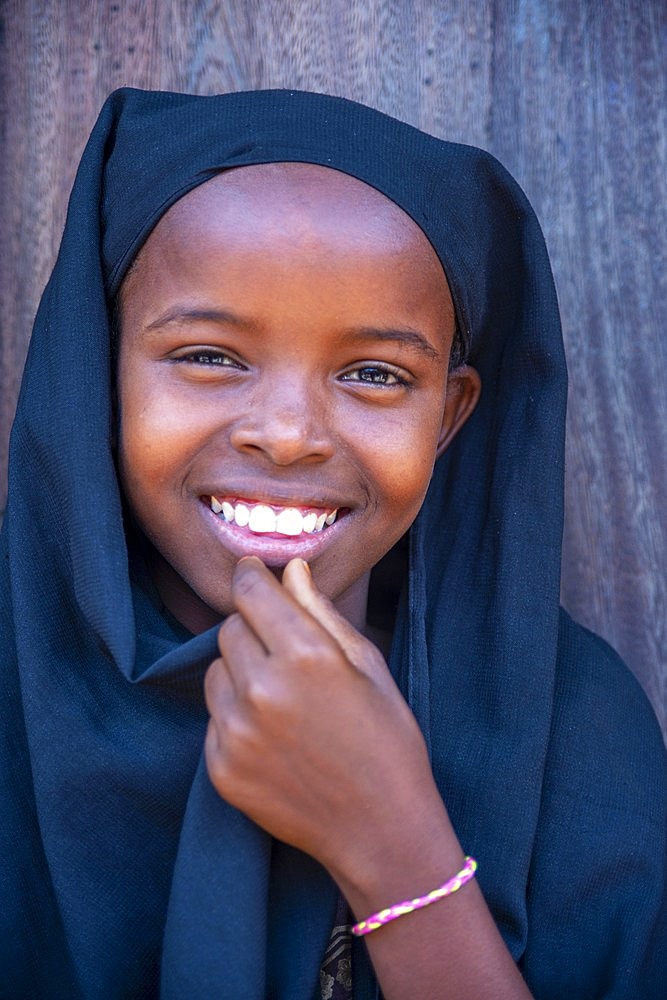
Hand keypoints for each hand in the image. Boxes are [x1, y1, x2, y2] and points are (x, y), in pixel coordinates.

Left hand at [203, 556, 435, 876]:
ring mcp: (236, 732)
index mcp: (306, 656)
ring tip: (282, 698)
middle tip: (286, 652)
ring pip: (215, 671)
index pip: (251, 592)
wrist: (381, 829)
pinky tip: (274, 735)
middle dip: (253, 628)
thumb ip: (321, 612)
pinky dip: (235, 716)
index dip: (251, 576)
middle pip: (230, 629)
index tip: (252, 572)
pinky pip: (214, 718)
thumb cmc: (387, 740)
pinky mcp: (221, 768)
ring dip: (239, 671)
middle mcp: (262, 690)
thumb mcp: (368, 665)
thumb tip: (291, 568)